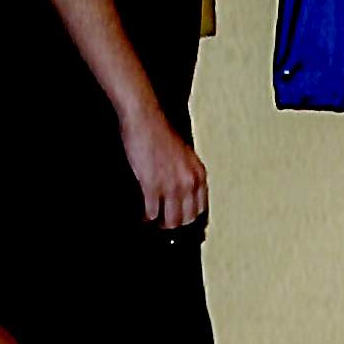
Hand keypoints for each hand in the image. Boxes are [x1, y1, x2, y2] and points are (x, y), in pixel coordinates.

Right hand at [123, 109, 207, 229]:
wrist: (145, 119)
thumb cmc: (161, 133)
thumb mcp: (185, 155)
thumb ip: (187, 174)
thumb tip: (183, 194)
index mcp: (198, 174)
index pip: (200, 209)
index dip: (189, 218)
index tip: (180, 220)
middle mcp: (188, 182)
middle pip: (186, 219)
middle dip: (174, 224)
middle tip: (164, 224)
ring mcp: (171, 185)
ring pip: (170, 221)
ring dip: (160, 224)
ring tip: (153, 221)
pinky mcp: (152, 185)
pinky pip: (151, 213)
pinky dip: (146, 217)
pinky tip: (143, 215)